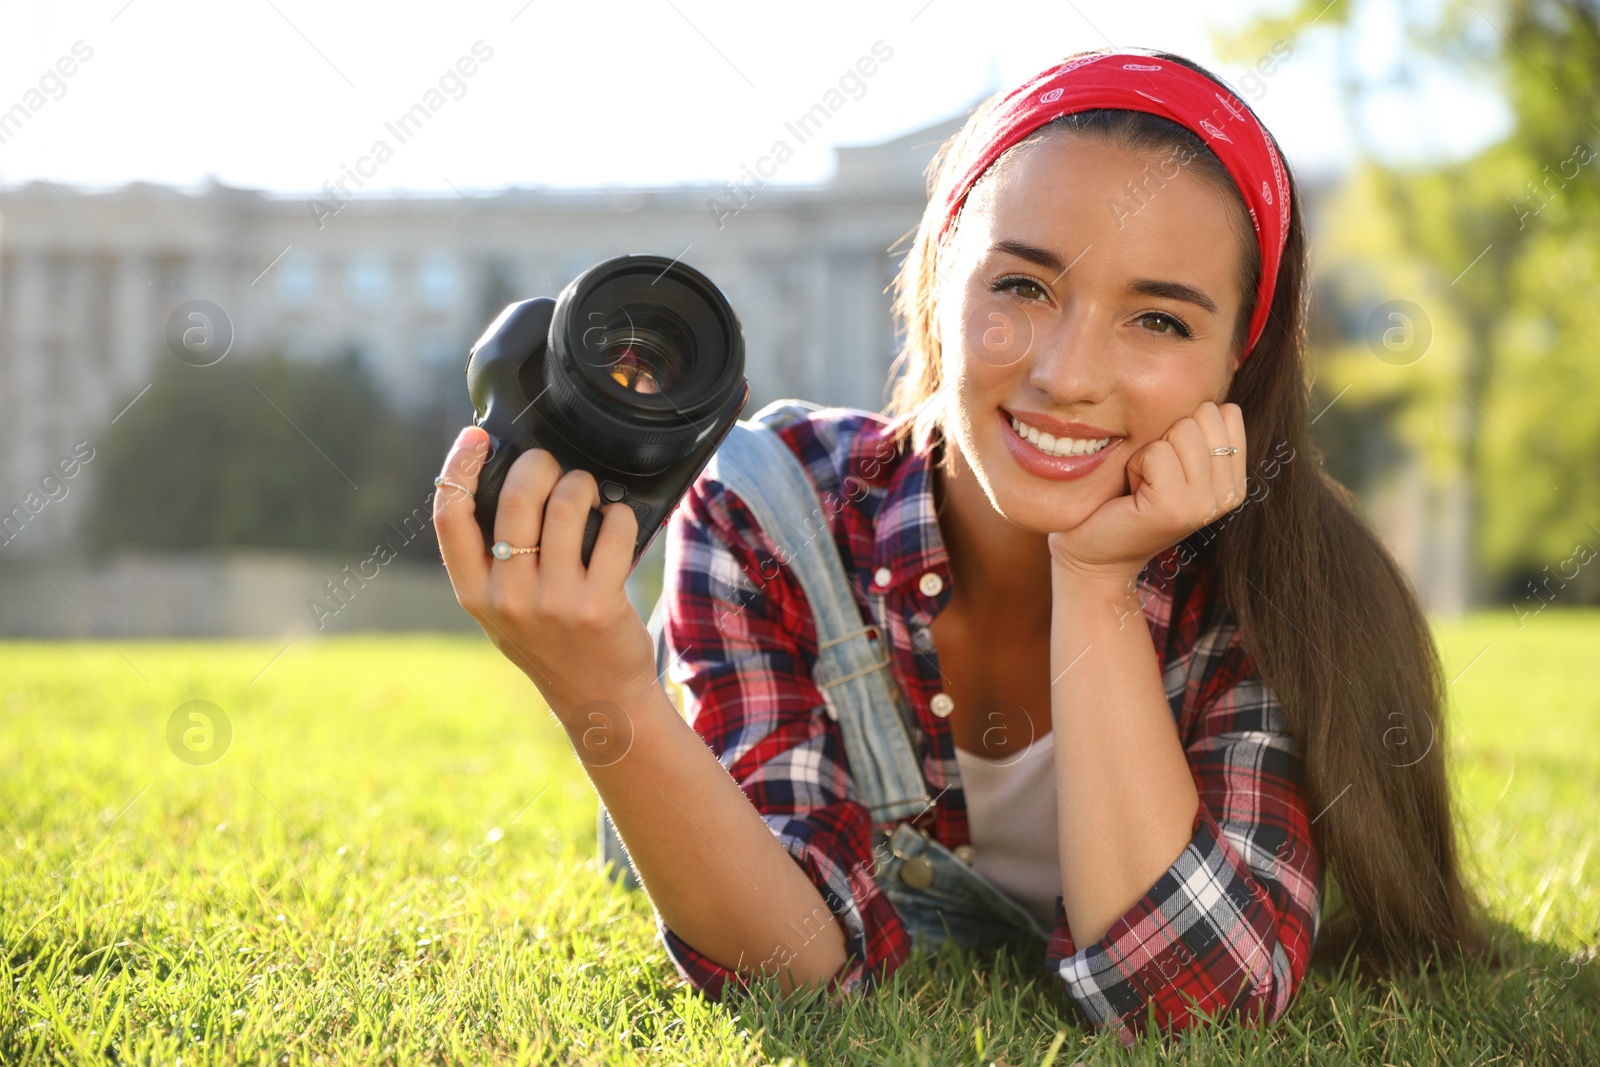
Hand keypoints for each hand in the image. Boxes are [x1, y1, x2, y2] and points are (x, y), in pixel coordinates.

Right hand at [432, 426, 657, 720]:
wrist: (599, 700)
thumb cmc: (553, 643)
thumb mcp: (504, 611)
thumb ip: (494, 560)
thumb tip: (502, 480)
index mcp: (475, 594)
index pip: (450, 518)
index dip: (459, 468)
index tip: (475, 438)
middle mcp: (508, 599)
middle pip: (516, 500)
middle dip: (540, 465)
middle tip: (553, 464)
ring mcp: (554, 603)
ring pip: (567, 507)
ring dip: (583, 485)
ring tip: (588, 491)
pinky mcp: (599, 604)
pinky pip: (613, 531)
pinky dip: (620, 516)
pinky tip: (618, 522)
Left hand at [1047, 400, 1246, 582]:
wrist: (1095, 554)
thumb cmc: (1125, 500)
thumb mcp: (1171, 459)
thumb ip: (1196, 429)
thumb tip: (1217, 369)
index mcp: (1234, 479)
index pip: (1225, 410)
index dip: (1184, 424)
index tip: (1166, 463)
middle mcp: (1230, 493)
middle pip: (1203, 414)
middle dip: (1166, 435)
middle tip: (1150, 475)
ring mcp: (1207, 503)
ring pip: (1181, 430)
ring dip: (1149, 451)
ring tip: (1141, 484)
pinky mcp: (1177, 508)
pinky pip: (1156, 452)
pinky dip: (1135, 466)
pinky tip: (1132, 494)